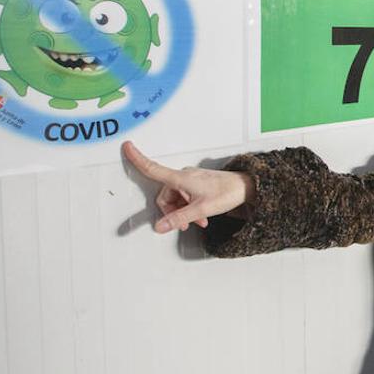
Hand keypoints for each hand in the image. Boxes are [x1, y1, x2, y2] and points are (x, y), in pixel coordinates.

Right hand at [122, 141, 253, 233]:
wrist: (246, 188)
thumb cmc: (227, 193)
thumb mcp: (201, 210)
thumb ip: (179, 218)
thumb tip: (160, 226)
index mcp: (181, 178)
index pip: (153, 168)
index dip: (138, 159)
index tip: (126, 147)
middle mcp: (184, 176)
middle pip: (165, 196)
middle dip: (172, 212)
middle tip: (184, 224)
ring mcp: (191, 180)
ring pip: (175, 199)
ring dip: (182, 212)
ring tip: (198, 221)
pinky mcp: (197, 184)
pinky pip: (185, 197)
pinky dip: (189, 208)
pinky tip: (200, 217)